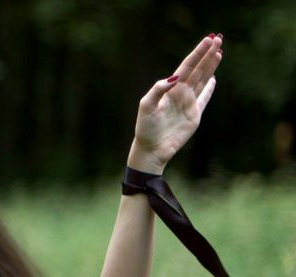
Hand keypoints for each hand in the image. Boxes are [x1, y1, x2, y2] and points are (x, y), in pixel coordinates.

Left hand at [128, 35, 222, 173]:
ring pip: (202, 81)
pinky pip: (204, 99)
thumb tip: (176, 78)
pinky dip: (209, 89)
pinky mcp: (194, 116)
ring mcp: (188, 104)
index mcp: (169, 89)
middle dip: (207, 55)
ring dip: (210, 67)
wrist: (151, 149)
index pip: (186, 66)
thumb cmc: (145, 128)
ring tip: (219, 53)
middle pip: (197, 70)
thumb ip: (158, 90)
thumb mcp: (146, 106)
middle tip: (218, 38)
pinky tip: (213, 79)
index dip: (198, 53)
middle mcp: (180, 94)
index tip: (208, 39)